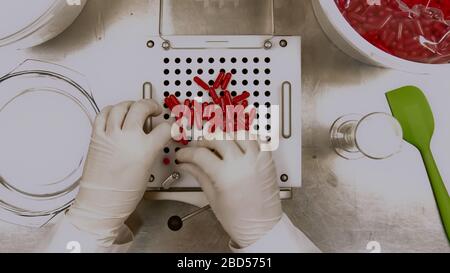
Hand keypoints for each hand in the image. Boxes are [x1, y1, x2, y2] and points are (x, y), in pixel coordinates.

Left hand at [67, 100, 170, 244]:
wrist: (101, 202)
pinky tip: (116, 112)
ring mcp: (110, 136)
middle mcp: (127, 138)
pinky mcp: (96, 137)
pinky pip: (103, 114)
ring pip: (121, 107)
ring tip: (135, 107)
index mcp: (144, 149)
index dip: (171, 126)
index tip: (170, 125)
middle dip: (151, 105)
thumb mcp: (147, 169)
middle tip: (154, 108)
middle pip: (141, 107)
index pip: (164, 128)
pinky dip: (111, 110)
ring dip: (131, 104)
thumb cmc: (122, 193)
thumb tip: (153, 136)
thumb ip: (152, 148)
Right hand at [176, 135, 281, 247]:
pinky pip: (257, 140)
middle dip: (204, 140)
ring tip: (218, 144)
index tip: (184, 154)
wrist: (261, 228)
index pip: (200, 154)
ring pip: (239, 133)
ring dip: (226, 135)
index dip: (187, 153)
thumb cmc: (240, 220)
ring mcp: (257, 161)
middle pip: (218, 138)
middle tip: (198, 148)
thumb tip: (187, 164)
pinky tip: (238, 144)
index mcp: (226, 176)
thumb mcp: (212, 197)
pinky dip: (246, 138)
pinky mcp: (267, 161)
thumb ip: (199, 175)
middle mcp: (243, 164)